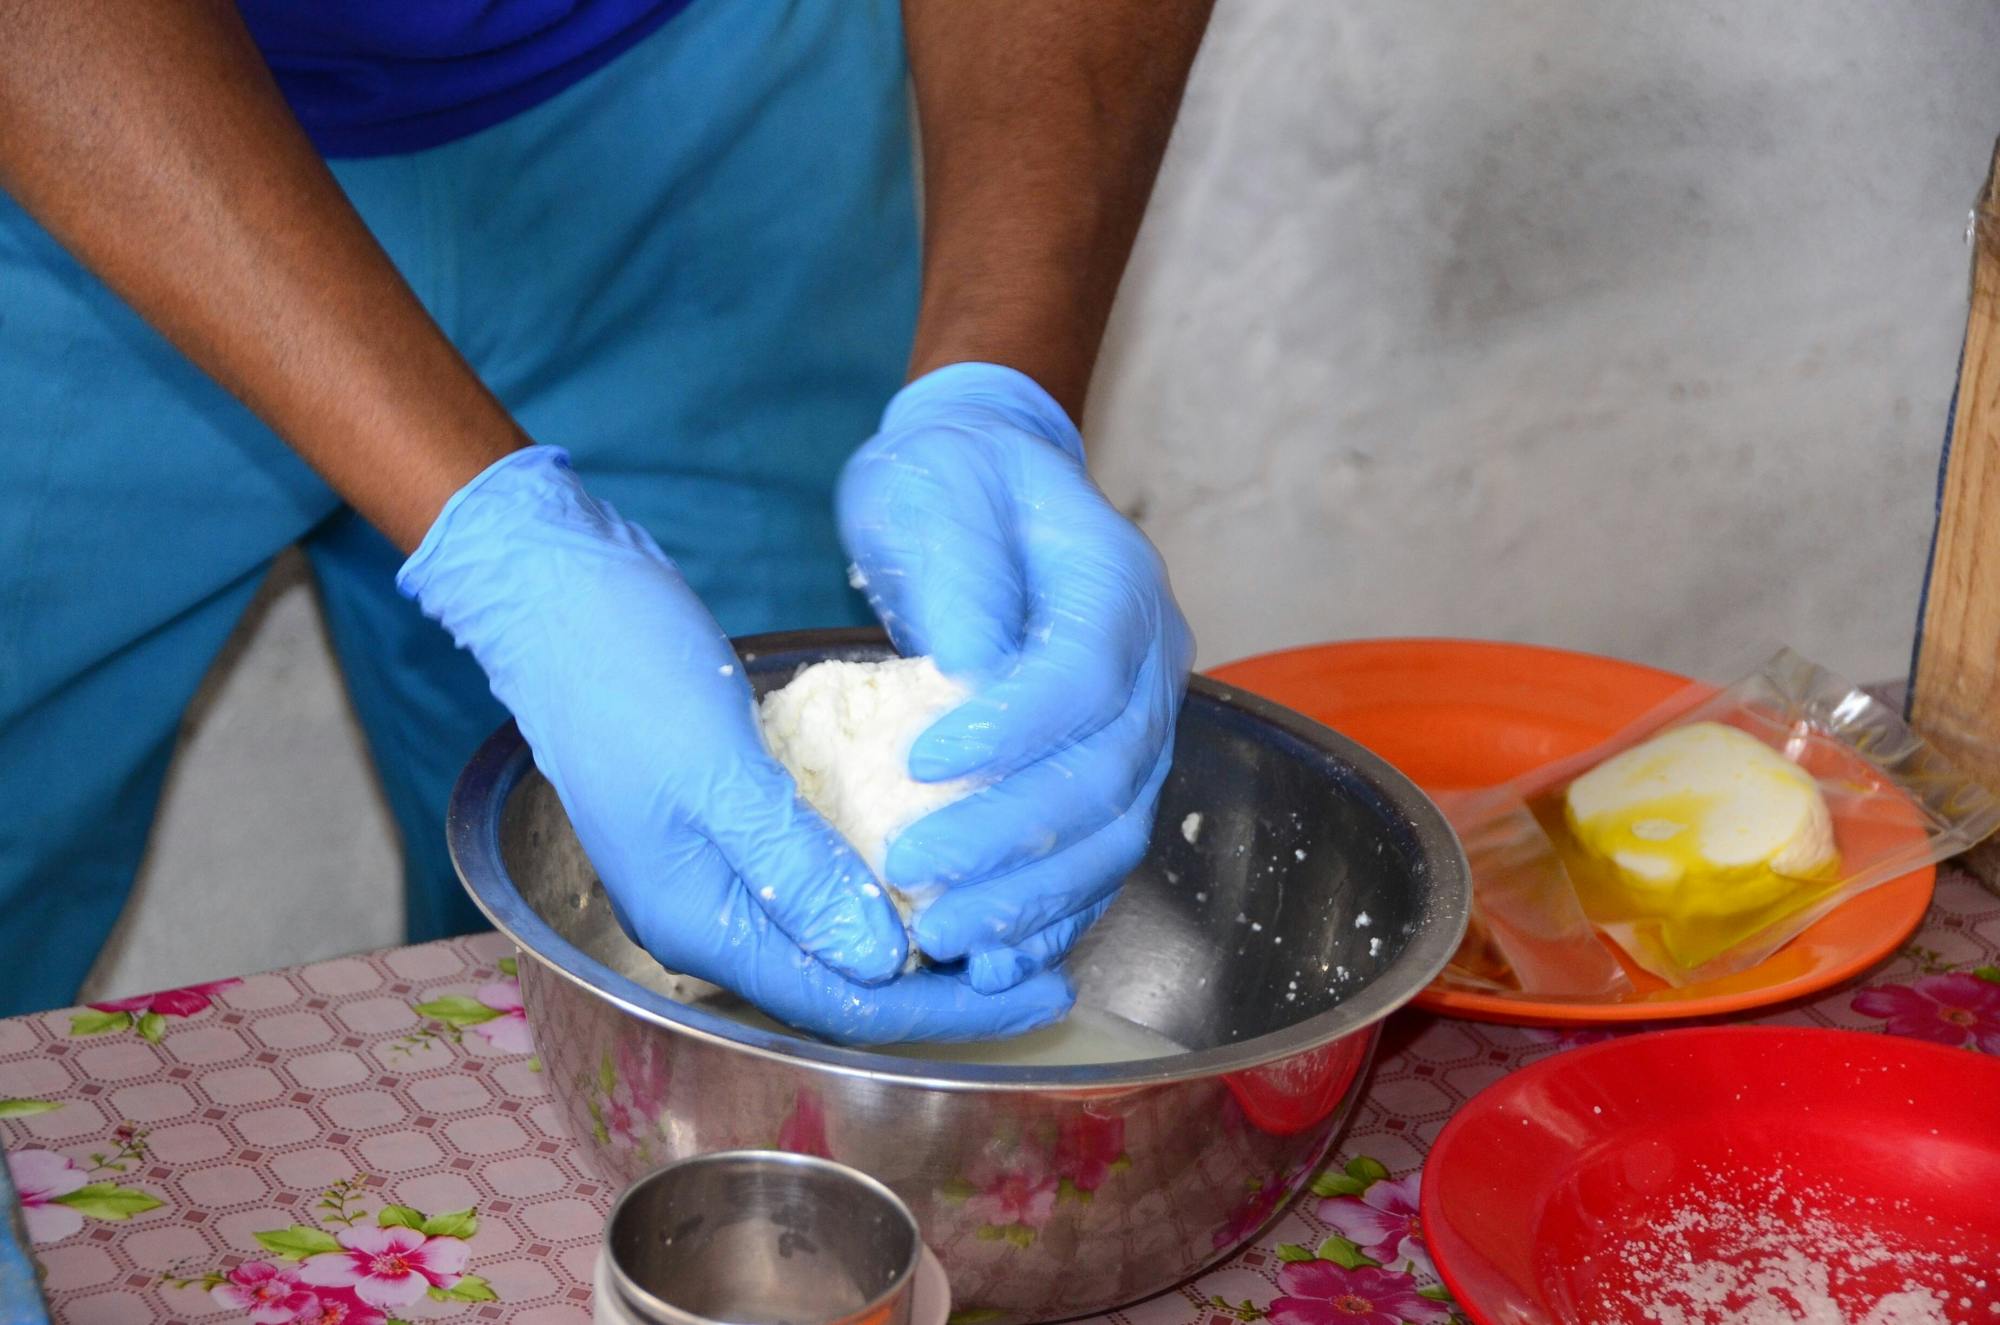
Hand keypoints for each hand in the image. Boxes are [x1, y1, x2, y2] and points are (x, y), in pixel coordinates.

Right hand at [399, 447, 1073, 1042]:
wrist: (552, 592)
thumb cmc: (621, 670)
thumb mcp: (716, 768)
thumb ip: (794, 868)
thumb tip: (881, 958)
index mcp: (698, 919)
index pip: (842, 999)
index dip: (948, 1005)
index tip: (1037, 990)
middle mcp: (710, 912)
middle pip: (846, 979)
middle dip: (949, 981)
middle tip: (1049, 968)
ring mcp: (719, 867)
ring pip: (839, 930)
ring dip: (924, 933)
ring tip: (1014, 922)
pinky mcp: (734, 818)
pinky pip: (826, 872)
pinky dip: (888, 876)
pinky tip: (945, 856)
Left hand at [838, 363, 1194, 991]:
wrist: (984, 487)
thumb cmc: (952, 484)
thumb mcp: (935, 491)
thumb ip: (957, 575)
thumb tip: (966, 673)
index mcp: (1117, 583)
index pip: (1084, 674)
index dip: (1012, 731)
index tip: (919, 765)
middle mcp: (1152, 661)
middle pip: (1107, 769)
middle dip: (1010, 836)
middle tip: (914, 874)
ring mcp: (1141, 723)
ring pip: (1114, 831)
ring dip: (1032, 895)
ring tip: (943, 934)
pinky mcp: (1111, 770)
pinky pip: (1099, 856)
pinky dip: (1052, 912)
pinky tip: (995, 957)